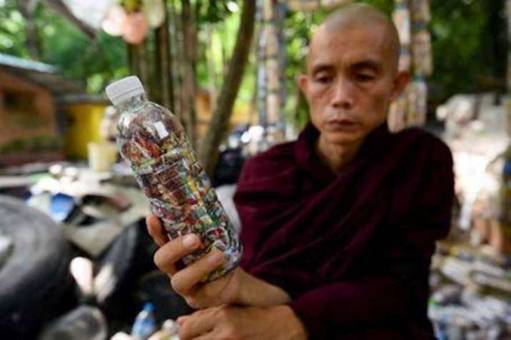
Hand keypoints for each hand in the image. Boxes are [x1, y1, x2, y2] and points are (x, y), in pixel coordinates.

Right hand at [146, 215, 289, 308]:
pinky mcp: (199, 300)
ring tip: (218, 254)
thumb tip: (208, 192)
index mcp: (174, 250)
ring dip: (199, 267)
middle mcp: (174, 269)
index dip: (154, 229)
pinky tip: (227, 271)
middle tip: (195, 239)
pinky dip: (217, 280)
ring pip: (180, 280)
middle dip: (176, 248)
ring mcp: (185, 287)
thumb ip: (208, 219)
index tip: (153, 215)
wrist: (235, 278)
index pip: (159, 238)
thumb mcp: (215, 234)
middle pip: (162, 260)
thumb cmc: (220, 251)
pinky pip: (204, 292)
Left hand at [177, 305, 307, 339]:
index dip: (186, 332)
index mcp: (223, 317)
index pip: (186, 330)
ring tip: (213, 336)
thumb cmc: (258, 317)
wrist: (288, 329)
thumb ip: (205, 315)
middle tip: (203, 336)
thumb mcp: (233, 309)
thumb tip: (179, 322)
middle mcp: (225, 334)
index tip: (193, 332)